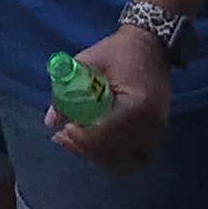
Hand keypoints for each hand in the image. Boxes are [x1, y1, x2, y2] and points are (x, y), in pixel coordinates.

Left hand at [49, 29, 172, 173]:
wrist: (151, 46)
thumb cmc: (119, 51)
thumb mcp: (89, 62)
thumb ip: (68, 90)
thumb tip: (51, 121)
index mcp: (136, 106)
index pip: (106, 136)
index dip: (81, 139)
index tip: (64, 129)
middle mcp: (151, 125)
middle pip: (114, 155)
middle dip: (86, 150)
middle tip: (64, 137)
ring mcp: (157, 132)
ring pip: (125, 163)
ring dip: (99, 157)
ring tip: (77, 142)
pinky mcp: (157, 134)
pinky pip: (135, 158)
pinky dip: (114, 156)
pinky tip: (96, 144)